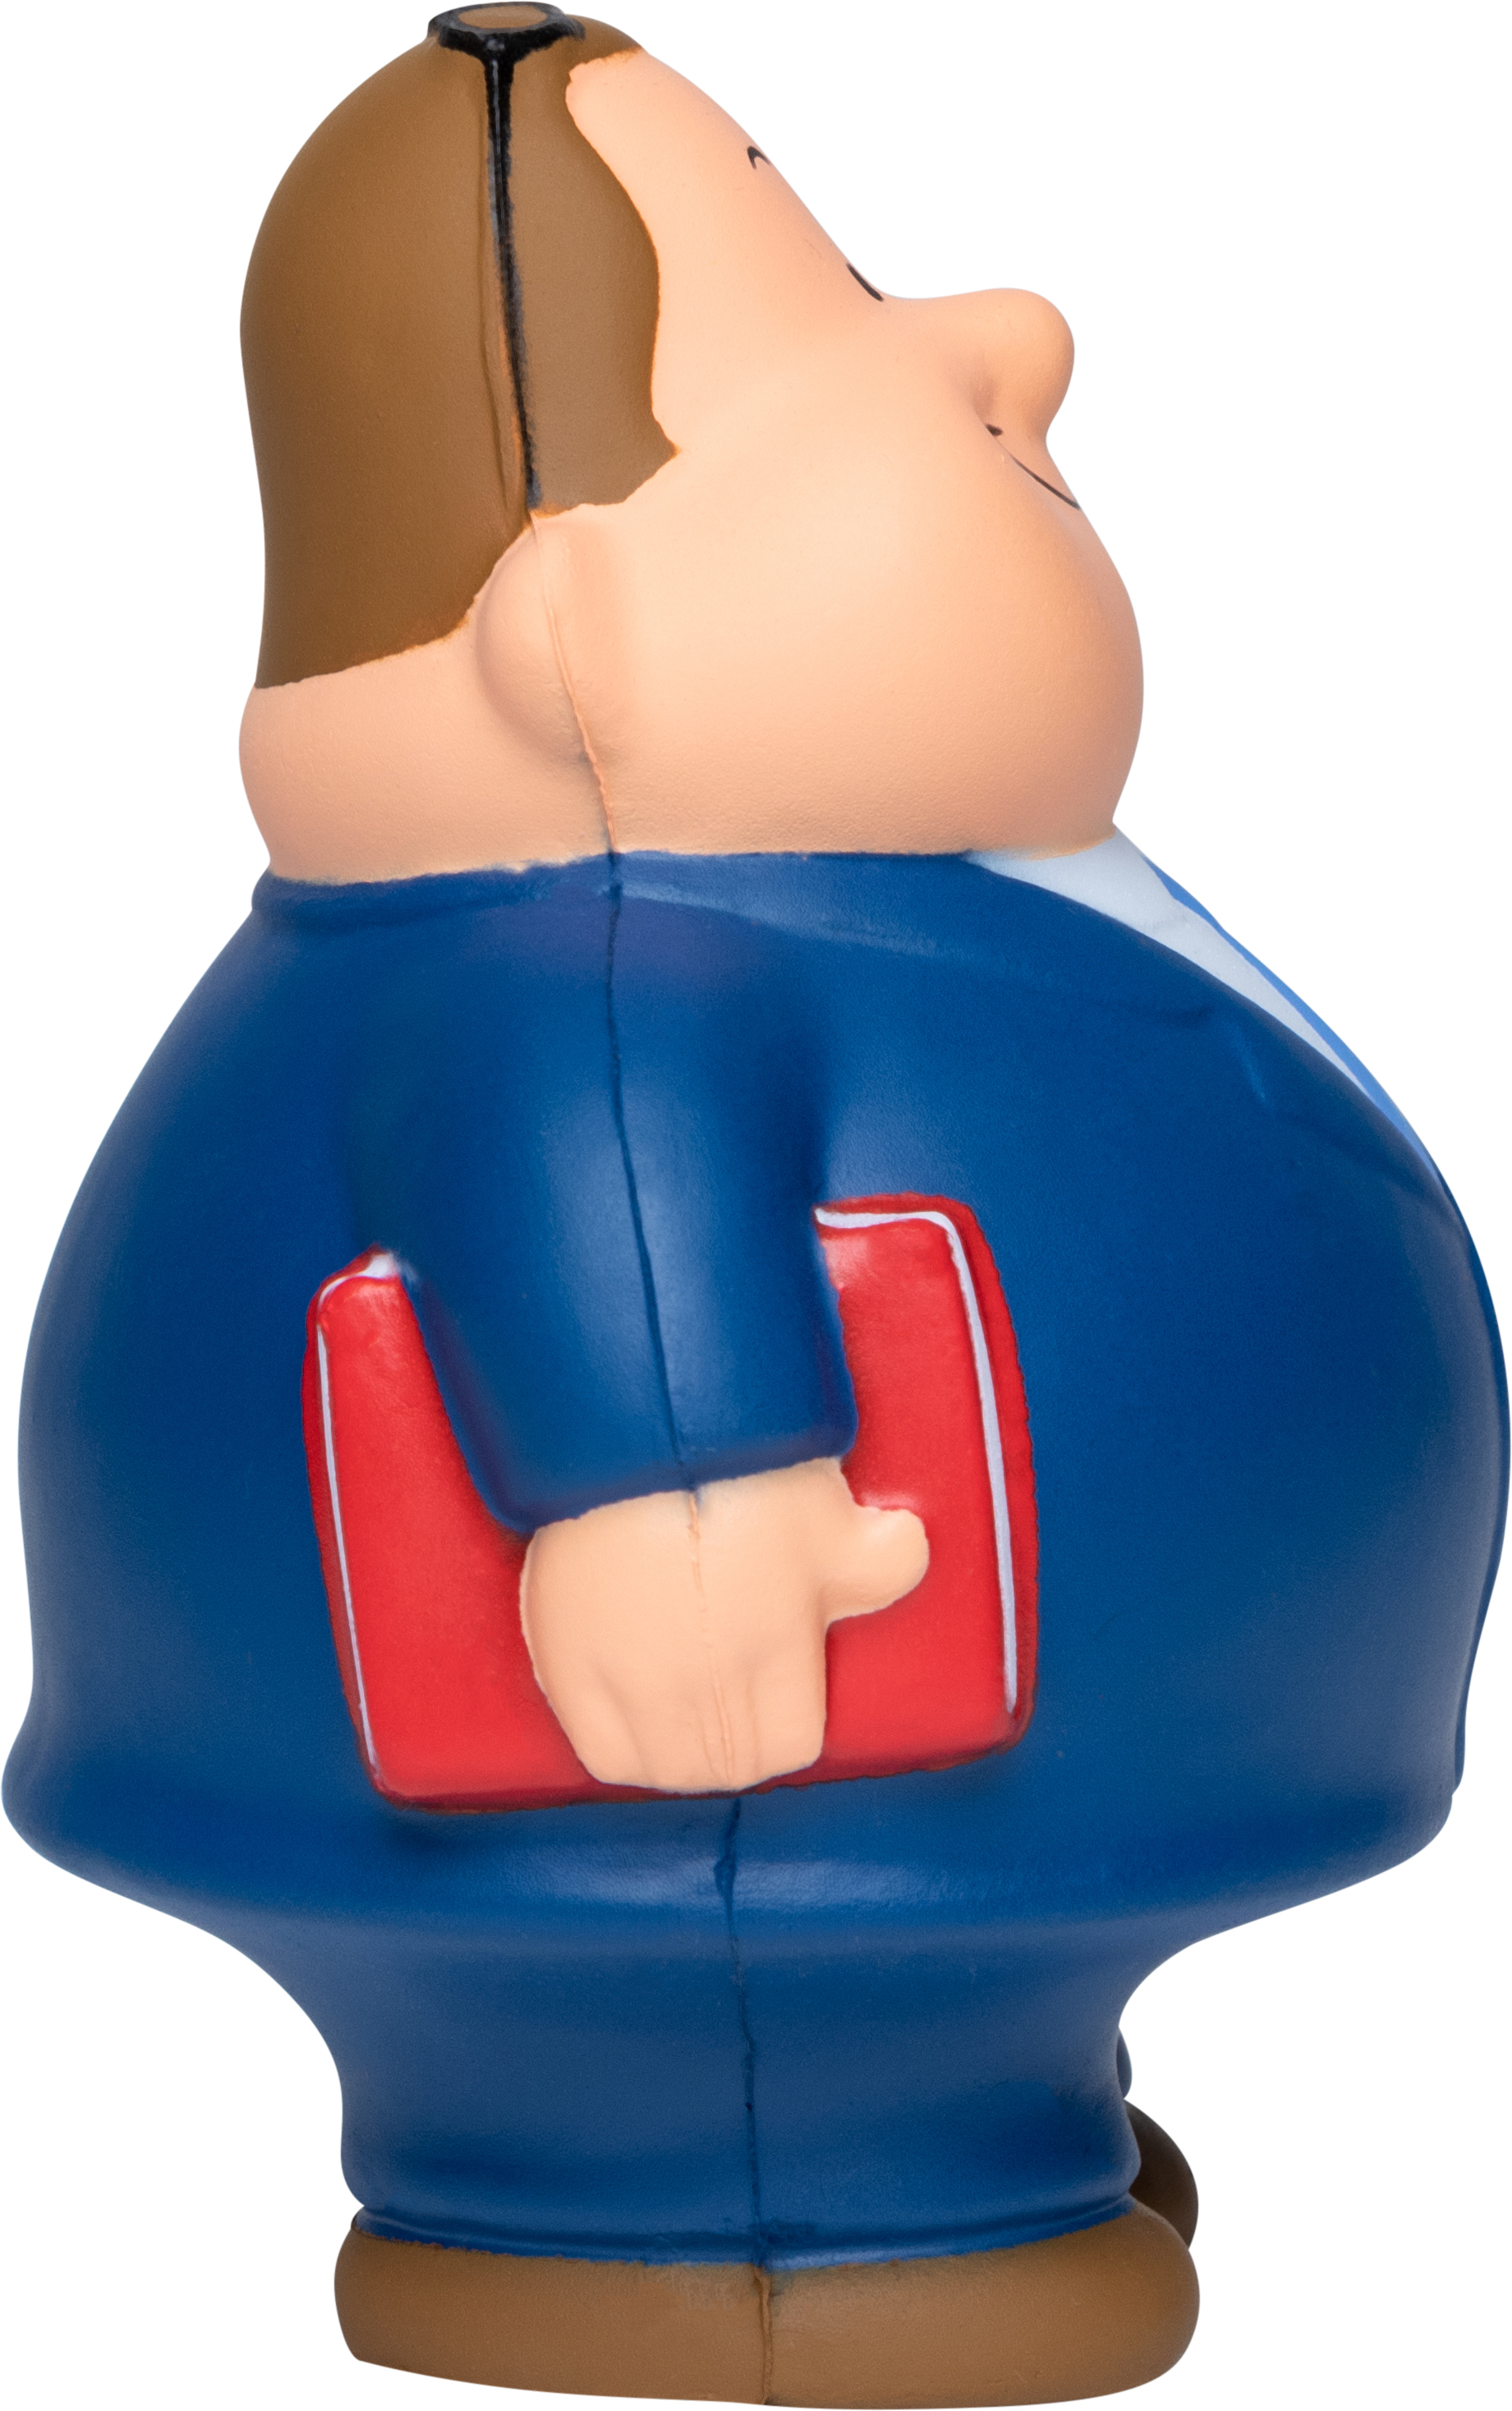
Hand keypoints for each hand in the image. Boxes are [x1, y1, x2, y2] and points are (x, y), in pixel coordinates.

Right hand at [519, 1460, 927, 1792]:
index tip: (776, 1700)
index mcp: (777, 1653)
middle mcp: (708, 1684)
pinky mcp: (570, 1665)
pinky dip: (621, 1749)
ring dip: (680, 1756)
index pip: (790, 1745)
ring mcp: (634, 1682)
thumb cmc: (738, 1463)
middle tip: (730, 1710)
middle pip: (728, 1768)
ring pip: (666, 1771)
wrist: (635, 1431)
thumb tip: (907, 1552)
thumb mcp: (835, 1512)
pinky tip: (630, 1721)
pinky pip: (603, 1753)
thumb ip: (885, 1558)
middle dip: (738, 1747)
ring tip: (682, 1721)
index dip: (787, 1724)